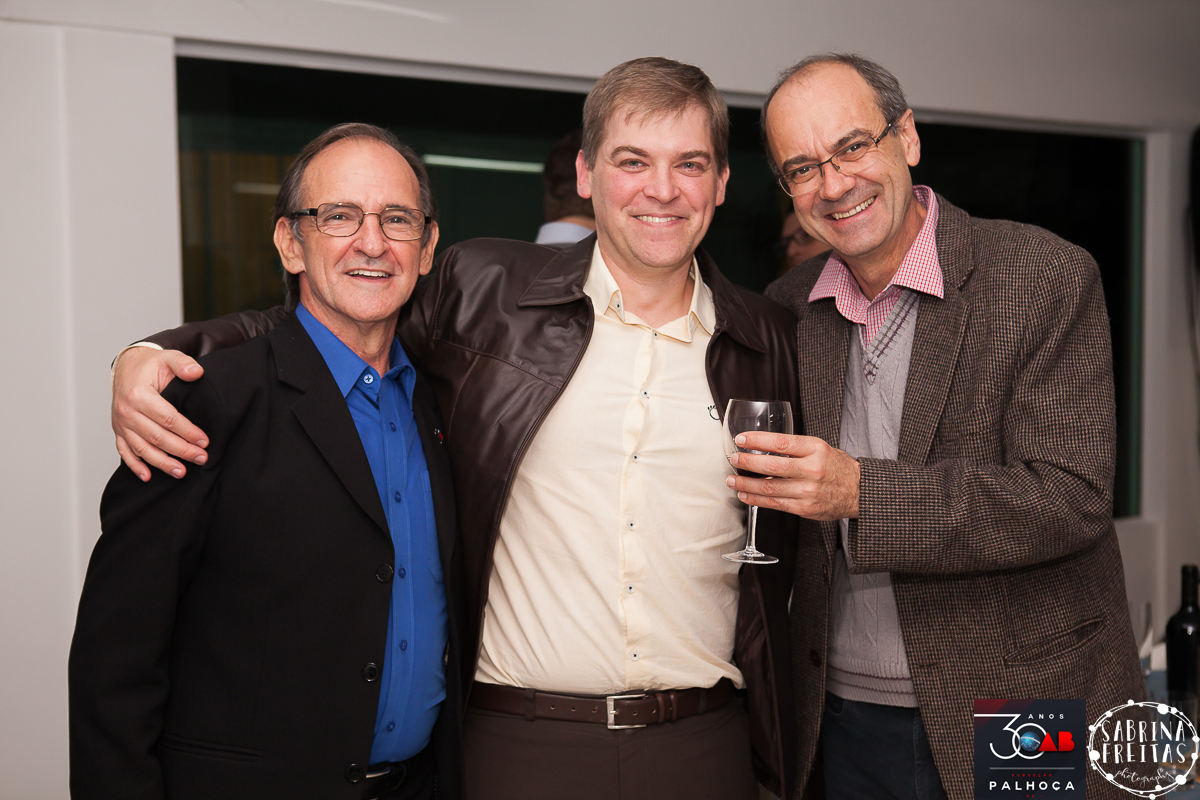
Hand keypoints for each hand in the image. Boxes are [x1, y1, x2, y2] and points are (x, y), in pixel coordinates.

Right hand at [112, 347, 208, 480]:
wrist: (127, 366)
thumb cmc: (151, 365)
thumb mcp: (168, 358)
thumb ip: (183, 363)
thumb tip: (197, 372)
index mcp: (138, 394)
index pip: (167, 418)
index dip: (187, 431)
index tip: (205, 441)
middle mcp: (126, 411)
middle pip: (157, 437)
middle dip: (181, 451)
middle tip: (201, 458)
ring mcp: (121, 423)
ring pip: (142, 448)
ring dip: (162, 463)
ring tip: (181, 472)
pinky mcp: (118, 430)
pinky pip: (125, 451)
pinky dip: (135, 465)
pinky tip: (148, 477)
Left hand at [726, 432, 859, 520]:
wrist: (859, 491)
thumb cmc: (837, 467)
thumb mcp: (820, 447)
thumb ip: (794, 447)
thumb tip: (762, 445)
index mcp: (815, 449)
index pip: (780, 443)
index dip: (757, 441)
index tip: (741, 440)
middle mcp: (811, 470)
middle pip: (771, 466)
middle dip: (747, 463)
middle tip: (733, 459)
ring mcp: (807, 491)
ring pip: (769, 488)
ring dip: (746, 485)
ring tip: (732, 480)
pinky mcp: (804, 508)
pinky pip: (774, 504)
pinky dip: (756, 500)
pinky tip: (745, 495)